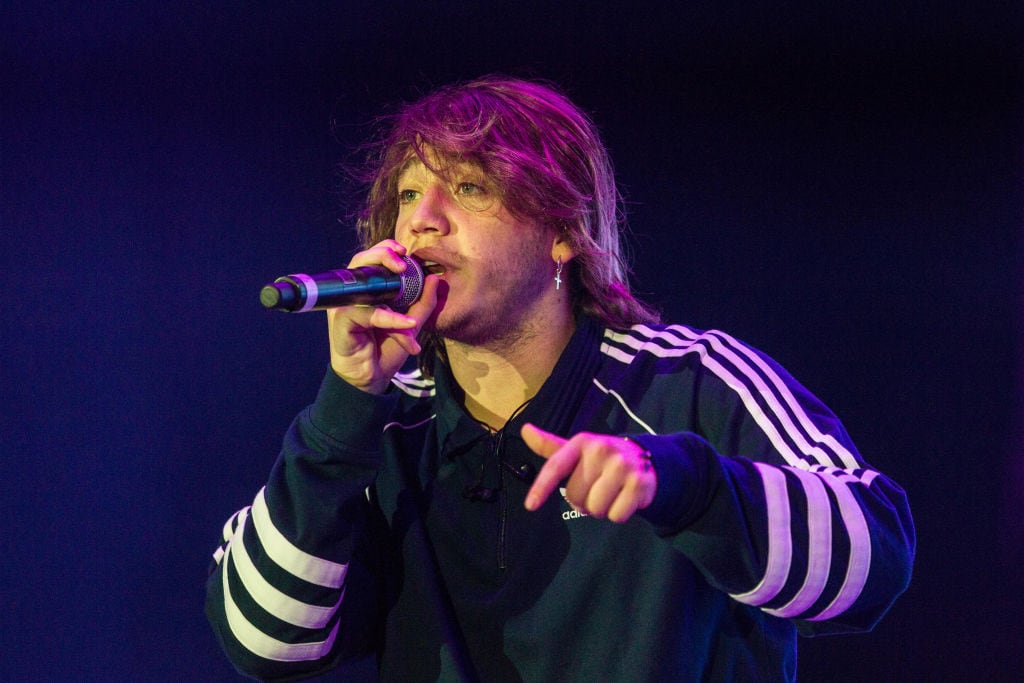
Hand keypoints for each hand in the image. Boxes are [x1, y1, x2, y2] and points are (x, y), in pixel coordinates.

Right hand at [327, 240, 440, 393]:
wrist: (373, 378)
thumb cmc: (386, 348)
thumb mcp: (411, 324)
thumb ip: (423, 302)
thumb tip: (434, 278)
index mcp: (367, 290)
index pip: (372, 259)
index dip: (385, 249)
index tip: (405, 250)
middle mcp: (353, 295)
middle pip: (359, 262)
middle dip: (381, 254)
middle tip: (402, 260)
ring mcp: (344, 307)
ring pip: (362, 285)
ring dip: (384, 281)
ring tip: (404, 278)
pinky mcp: (341, 323)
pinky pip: (365, 314)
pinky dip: (388, 318)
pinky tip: (406, 323)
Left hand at [521, 423, 657, 522]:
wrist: (643, 459)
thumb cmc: (601, 459)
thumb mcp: (577, 450)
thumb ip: (549, 445)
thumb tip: (525, 429)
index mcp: (582, 442)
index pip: (556, 466)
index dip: (541, 487)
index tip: (530, 505)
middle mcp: (602, 450)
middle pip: (575, 496)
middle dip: (582, 500)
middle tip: (595, 488)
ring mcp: (622, 466)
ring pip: (595, 508)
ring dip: (600, 509)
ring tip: (609, 493)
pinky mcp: (639, 483)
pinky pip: (616, 516)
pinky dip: (617, 514)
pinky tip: (623, 498)